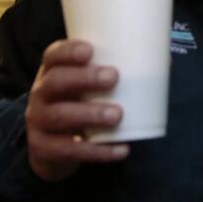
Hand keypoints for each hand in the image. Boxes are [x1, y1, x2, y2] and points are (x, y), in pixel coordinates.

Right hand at [25, 39, 127, 181]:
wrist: (48, 149)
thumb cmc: (77, 105)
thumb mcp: (84, 88)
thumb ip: (113, 73)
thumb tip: (164, 59)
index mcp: (51, 73)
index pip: (53, 56)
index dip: (68, 51)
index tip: (90, 50)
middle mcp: (40, 94)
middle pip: (55, 82)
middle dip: (84, 79)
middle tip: (114, 77)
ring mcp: (38, 122)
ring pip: (59, 116)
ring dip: (90, 114)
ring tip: (117, 115)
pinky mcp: (44, 150)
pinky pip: (69, 151)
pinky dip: (97, 151)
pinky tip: (120, 149)